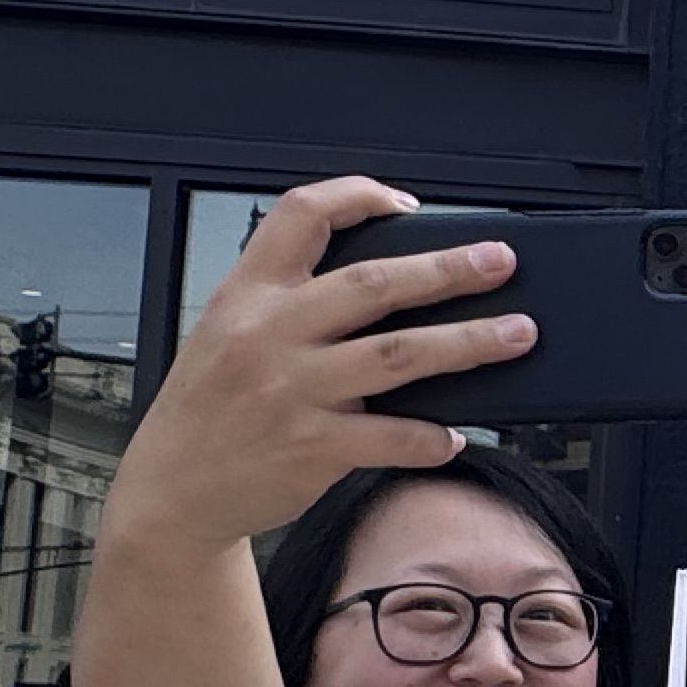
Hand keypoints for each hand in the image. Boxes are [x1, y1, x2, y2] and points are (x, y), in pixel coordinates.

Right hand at [106, 178, 529, 550]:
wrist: (170, 490)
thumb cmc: (209, 408)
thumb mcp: (226, 332)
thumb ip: (290, 302)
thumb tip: (389, 284)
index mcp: (247, 293)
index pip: (302, 215)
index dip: (359, 196)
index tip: (406, 205)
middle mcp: (269, 334)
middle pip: (373, 285)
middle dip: (447, 270)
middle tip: (501, 261)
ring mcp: (291, 391)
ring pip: (398, 355)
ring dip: (467, 343)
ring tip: (516, 334)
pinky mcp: (311, 447)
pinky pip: (390, 437)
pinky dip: (429, 436)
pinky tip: (454, 435)